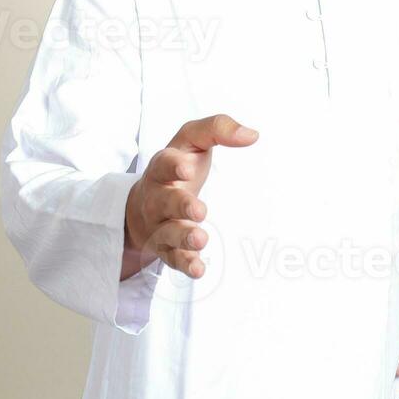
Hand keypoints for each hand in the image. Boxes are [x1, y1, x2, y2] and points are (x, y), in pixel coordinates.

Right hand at [121, 113, 258, 279]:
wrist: (146, 202)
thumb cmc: (177, 166)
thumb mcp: (192, 140)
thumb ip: (218, 129)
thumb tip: (252, 135)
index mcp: (162, 167)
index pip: (163, 163)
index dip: (172, 165)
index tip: (186, 168)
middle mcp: (157, 197)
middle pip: (163, 202)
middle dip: (180, 206)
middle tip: (199, 210)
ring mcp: (159, 224)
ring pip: (167, 233)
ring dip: (183, 238)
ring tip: (201, 239)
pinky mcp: (166, 248)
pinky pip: (173, 259)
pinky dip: (185, 264)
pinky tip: (198, 269)